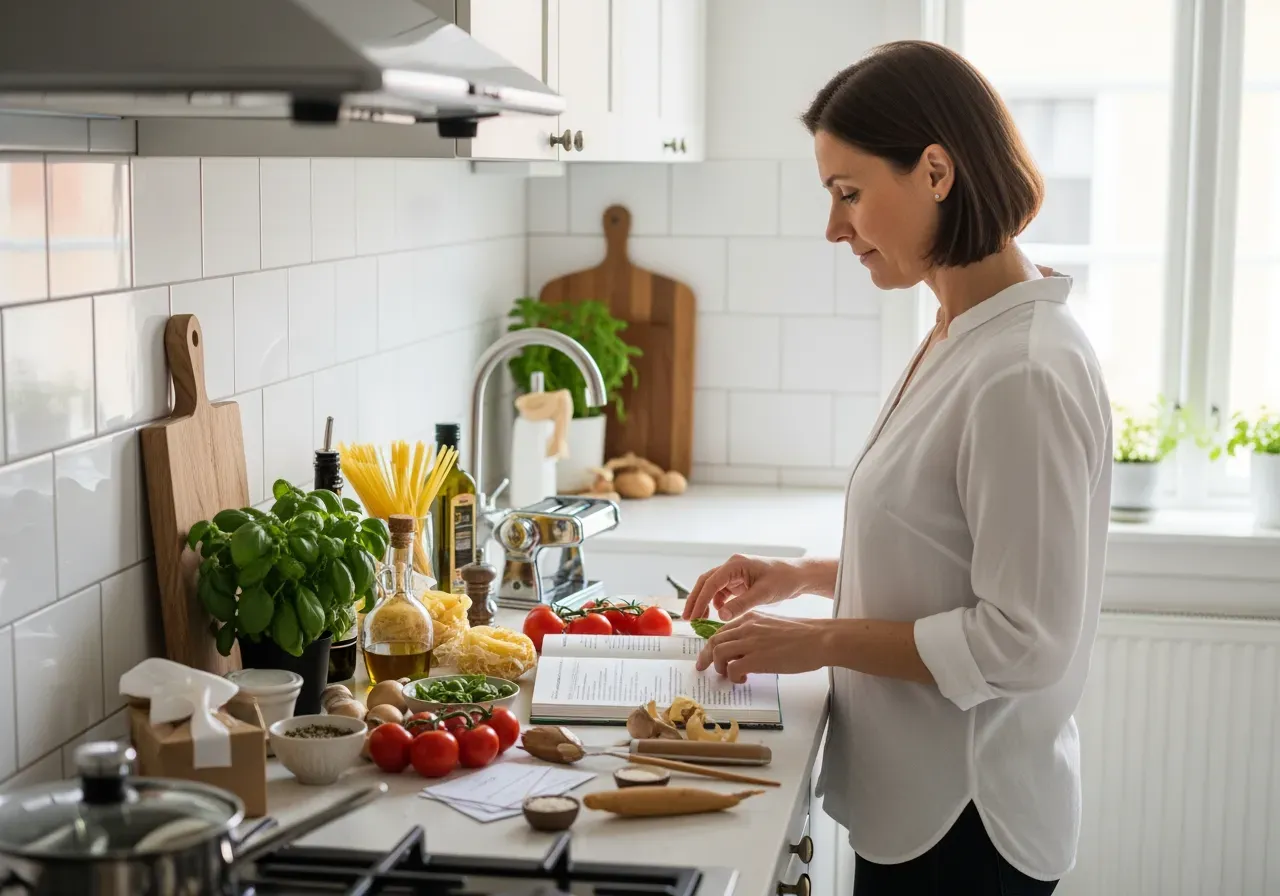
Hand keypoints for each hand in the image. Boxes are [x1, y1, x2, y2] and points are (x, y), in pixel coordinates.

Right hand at [681, 554, 805, 621]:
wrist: (799, 576)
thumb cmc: (784, 580)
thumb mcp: (763, 594)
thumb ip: (741, 604)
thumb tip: (721, 615)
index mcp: (736, 564)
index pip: (711, 582)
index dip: (700, 599)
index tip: (692, 614)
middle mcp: (732, 566)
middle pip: (706, 582)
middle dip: (696, 599)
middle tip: (688, 617)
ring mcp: (735, 574)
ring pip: (713, 587)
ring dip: (705, 602)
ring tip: (700, 618)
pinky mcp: (740, 581)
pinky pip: (723, 592)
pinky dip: (717, 602)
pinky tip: (718, 613)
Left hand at [695, 611, 828, 682]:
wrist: (820, 638)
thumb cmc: (803, 635)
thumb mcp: (773, 626)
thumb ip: (756, 633)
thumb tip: (745, 651)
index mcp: (750, 618)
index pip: (722, 630)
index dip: (712, 644)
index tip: (709, 654)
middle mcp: (747, 627)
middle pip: (714, 641)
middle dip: (706, 656)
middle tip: (703, 668)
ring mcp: (751, 642)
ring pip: (718, 653)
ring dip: (720, 667)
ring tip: (729, 675)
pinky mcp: (757, 658)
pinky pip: (732, 668)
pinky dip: (733, 676)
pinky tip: (744, 679)